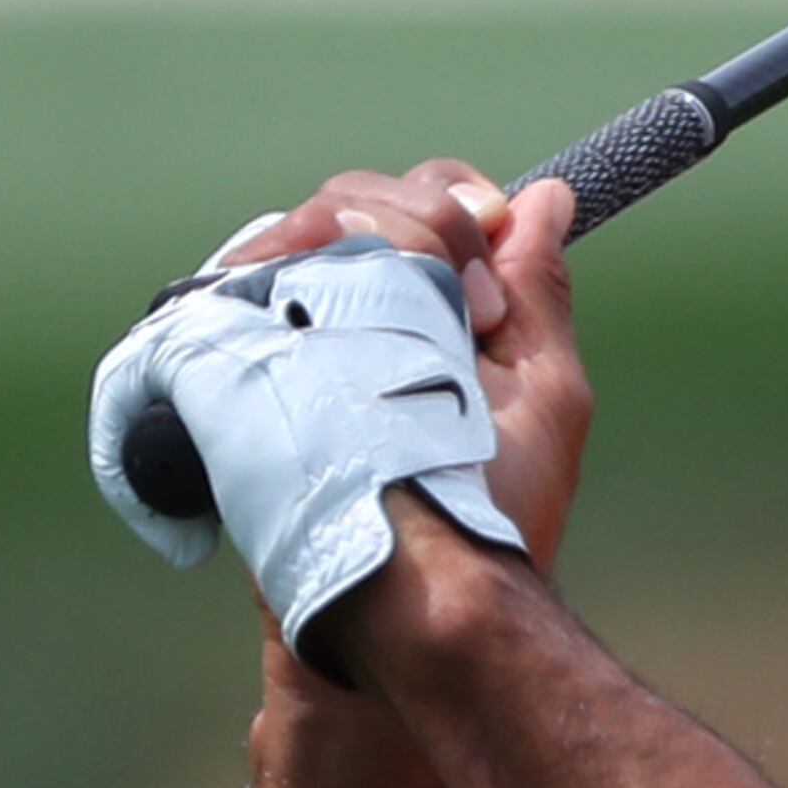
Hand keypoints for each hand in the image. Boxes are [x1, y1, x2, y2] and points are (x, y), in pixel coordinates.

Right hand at [222, 162, 592, 572]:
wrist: (412, 591)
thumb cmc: (489, 509)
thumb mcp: (540, 389)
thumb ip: (538, 291)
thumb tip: (546, 196)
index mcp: (434, 312)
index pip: (425, 202)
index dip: (452, 201)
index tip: (487, 251)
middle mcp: (361, 312)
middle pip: (359, 197)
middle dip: (413, 222)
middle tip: (462, 310)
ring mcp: (298, 332)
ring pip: (306, 221)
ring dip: (355, 238)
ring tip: (391, 319)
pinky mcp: (241, 360)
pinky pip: (245, 266)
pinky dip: (281, 254)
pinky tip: (308, 275)